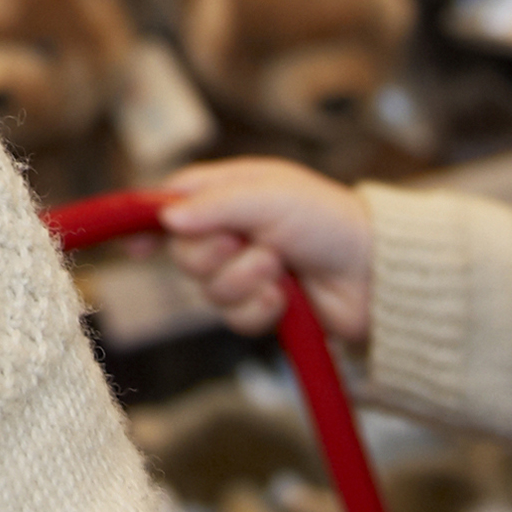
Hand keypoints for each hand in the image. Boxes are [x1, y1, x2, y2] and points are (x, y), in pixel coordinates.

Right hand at [161, 159, 376, 348]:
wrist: (376, 274)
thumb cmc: (329, 221)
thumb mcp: (270, 196)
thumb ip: (215, 205)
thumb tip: (166, 219)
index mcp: (231, 192)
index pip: (173, 202)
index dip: (150, 222)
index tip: (135, 246)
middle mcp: (232, 231)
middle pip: (184, 253)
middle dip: (214, 254)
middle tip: (248, 244)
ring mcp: (246, 271)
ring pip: (208, 290)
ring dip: (245, 281)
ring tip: (280, 269)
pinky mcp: (262, 307)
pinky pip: (236, 319)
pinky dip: (260, 309)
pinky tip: (285, 298)